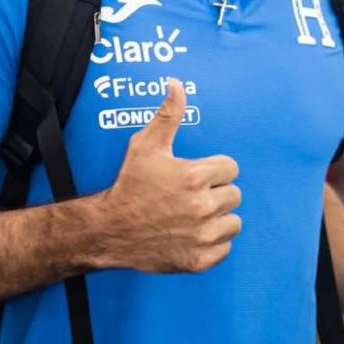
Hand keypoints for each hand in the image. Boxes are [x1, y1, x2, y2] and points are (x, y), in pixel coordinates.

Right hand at [97, 79, 241, 273]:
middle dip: (215, 193)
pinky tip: (191, 234)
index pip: (231, 168)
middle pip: (234, 195)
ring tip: (192, 215)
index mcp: (195, 176)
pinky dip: (212, 243)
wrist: (109, 230)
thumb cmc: (129, 186)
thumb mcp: (145, 146)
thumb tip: (176, 84)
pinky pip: (225, 247)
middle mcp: (202, 206)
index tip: (195, 176)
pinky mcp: (200, 259)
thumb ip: (168, 114)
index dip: (213, 171)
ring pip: (233, 222)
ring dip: (218, 219)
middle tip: (189, 197)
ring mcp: (202, 235)